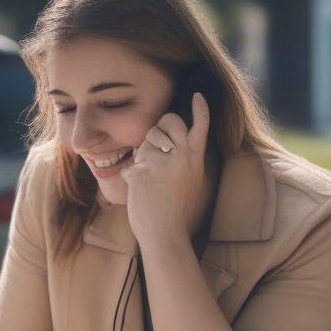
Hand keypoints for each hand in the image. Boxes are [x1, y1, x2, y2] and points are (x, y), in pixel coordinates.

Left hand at [121, 92, 209, 246]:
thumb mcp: (191, 183)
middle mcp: (181, 157)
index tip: (198, 96)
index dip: (199, 110)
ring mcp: (162, 162)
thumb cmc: (175, 212)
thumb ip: (185, 161)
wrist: (164, 235)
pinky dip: (130, 178)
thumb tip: (169, 144)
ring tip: (149, 179)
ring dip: (142, 156)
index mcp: (195, 159)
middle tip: (155, 143)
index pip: (200, 127)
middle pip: (168, 122)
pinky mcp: (143, 171)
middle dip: (158, 127)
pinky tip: (139, 192)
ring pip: (145, 142)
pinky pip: (131, 164)